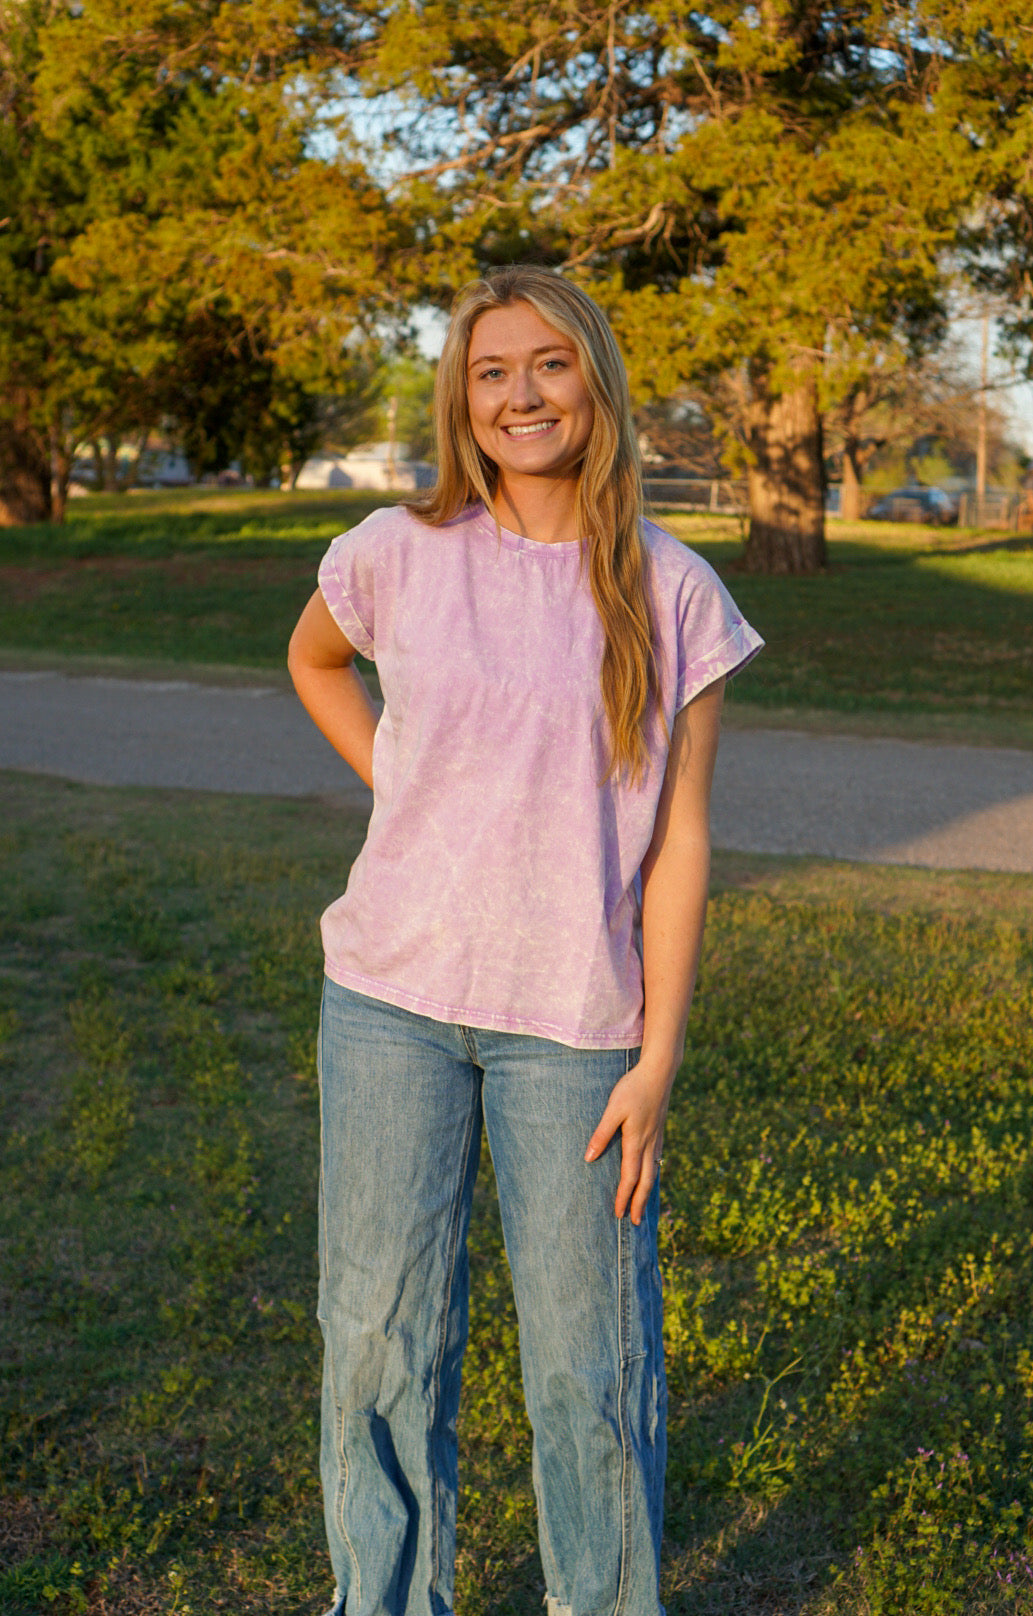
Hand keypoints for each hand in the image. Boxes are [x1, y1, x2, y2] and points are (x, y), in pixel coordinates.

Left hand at [584, 1059, 673, 1224]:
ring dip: (647, 1191)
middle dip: (639, 1203)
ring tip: (643, 1205)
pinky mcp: (659, 1130)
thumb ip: (601, 1133)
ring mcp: (657, 1138)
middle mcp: (649, 1143)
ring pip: (653, 1171)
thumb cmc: (633, 1088)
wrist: (659, 1072)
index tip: (618, 1214)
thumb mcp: (612, 1109)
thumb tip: (589, 1159)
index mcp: (636, 1141)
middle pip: (645, 1180)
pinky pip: (657, 1160)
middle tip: (635, 1222)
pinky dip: (653, 1174)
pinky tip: (650, 1175)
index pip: (629, 1176)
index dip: (623, 1197)